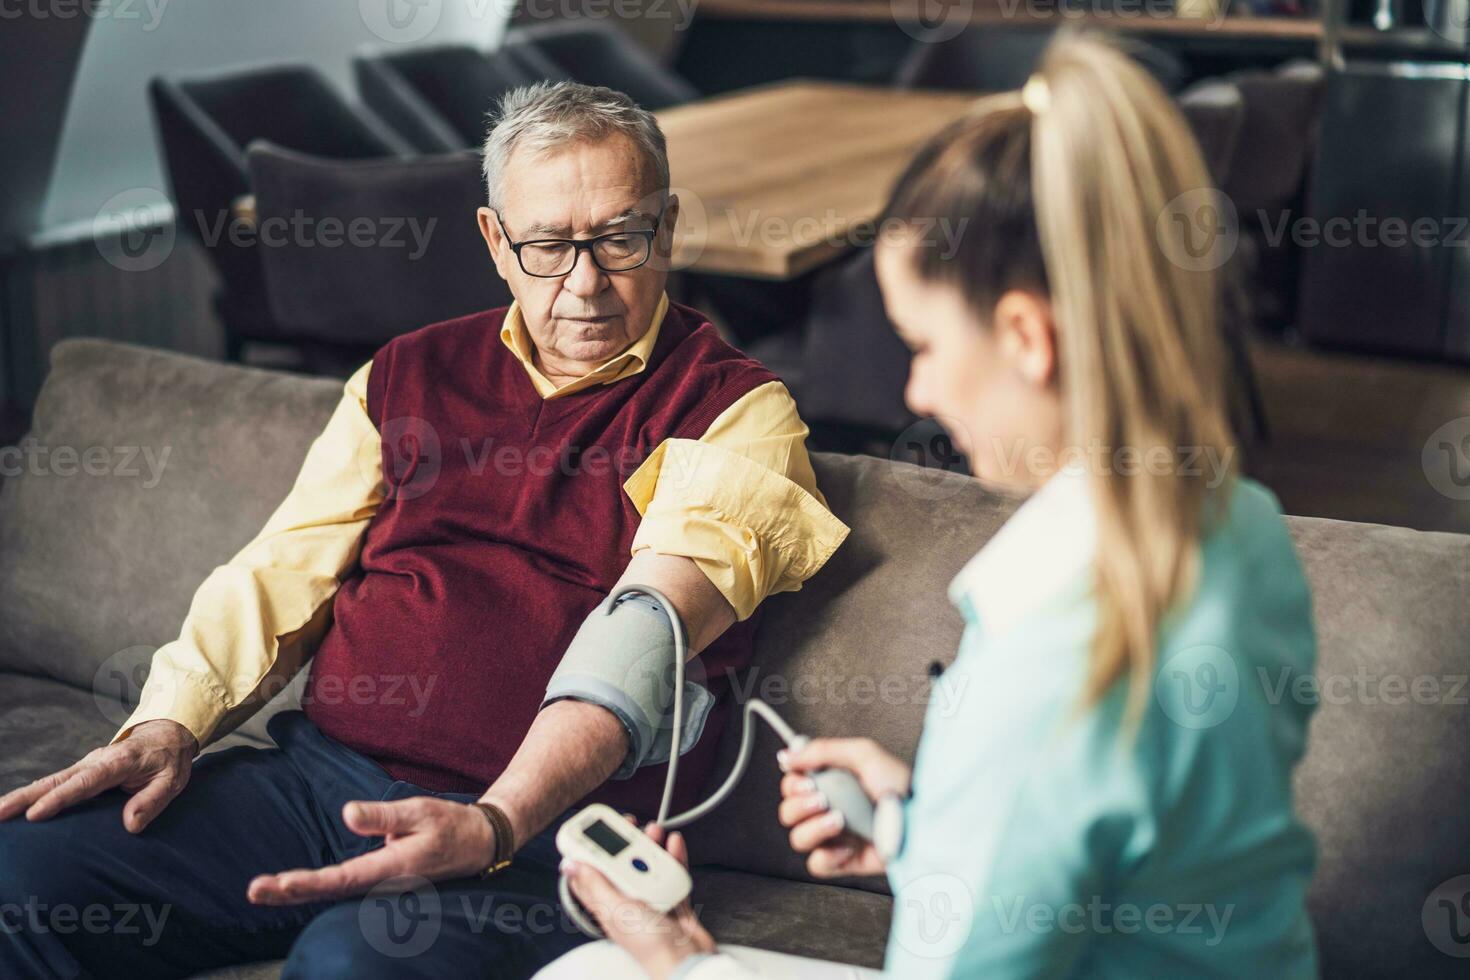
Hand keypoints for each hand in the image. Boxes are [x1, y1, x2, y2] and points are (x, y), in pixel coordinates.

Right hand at [0, 719, 196, 832]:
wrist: (167, 733)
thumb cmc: (170, 759)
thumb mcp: (172, 780)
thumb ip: (152, 800)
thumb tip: (130, 825)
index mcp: (118, 763)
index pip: (85, 783)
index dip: (59, 798)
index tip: (35, 814)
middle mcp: (96, 762)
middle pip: (55, 780)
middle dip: (24, 797)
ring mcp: (86, 766)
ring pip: (49, 781)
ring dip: (21, 796)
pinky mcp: (82, 772)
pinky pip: (55, 784)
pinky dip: (33, 794)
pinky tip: (15, 809)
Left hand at [247, 797, 494, 904]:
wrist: (477, 842)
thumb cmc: (450, 825)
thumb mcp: (420, 811)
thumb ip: (384, 816)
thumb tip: (347, 813)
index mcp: (393, 867)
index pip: (344, 878)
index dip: (310, 882)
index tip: (280, 882)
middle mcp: (383, 882)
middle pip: (330, 891)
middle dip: (290, 892)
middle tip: (254, 890)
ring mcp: (381, 883)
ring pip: (333, 891)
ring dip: (297, 891)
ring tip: (263, 889)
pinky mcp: (380, 878)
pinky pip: (343, 886)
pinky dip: (315, 887)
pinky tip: (293, 887)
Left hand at [562, 814, 715, 979]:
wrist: (687, 962)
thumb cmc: (651, 946)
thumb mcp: (618, 911)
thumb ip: (595, 886)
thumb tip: (569, 865)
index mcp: (607, 906)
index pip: (589, 874)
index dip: (587, 850)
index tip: (591, 828)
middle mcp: (627, 902)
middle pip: (621, 865)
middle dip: (624, 841)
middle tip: (629, 824)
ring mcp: (651, 901)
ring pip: (647, 866)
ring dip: (651, 846)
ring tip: (655, 831)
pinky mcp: (672, 901)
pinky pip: (671, 873)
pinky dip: (673, 857)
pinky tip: (674, 845)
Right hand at [777, 737, 910, 877]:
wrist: (921, 819)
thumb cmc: (900, 785)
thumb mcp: (863, 754)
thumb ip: (823, 750)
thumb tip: (788, 756)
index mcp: (831, 783)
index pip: (792, 785)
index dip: (793, 783)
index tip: (806, 780)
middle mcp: (829, 809)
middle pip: (788, 812)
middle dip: (799, 805)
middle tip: (822, 799)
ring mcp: (835, 837)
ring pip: (798, 838)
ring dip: (813, 828)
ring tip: (839, 820)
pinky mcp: (843, 861)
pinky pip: (817, 864)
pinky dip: (828, 856)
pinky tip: (848, 846)